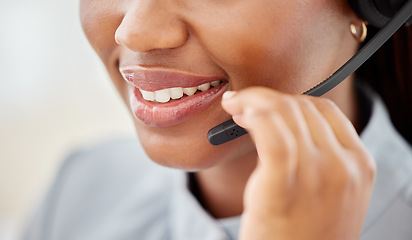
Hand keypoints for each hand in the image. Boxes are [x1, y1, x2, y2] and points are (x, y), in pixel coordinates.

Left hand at [221, 87, 375, 239]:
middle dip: (268, 98)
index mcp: (359, 165)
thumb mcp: (327, 195)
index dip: (292, 100)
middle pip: (302, 108)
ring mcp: (319, 176)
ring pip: (284, 113)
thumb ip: (318, 159)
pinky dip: (253, 112)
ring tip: (235, 105)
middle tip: (243, 103)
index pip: (325, 111)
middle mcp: (344, 167)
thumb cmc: (304, 236)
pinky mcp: (284, 186)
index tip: (268, 104)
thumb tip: (281, 123)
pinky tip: (237, 113)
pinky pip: (271, 132)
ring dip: (254, 100)